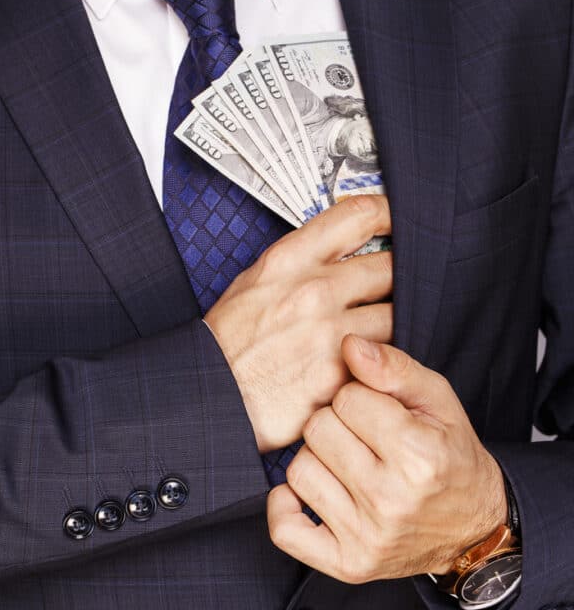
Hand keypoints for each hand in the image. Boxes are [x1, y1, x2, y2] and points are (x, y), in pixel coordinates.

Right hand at [203, 195, 392, 452]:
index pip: (359, 216)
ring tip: (380, 329)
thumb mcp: (249, 285)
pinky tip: (371, 362)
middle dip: (400, 273)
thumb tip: (331, 252)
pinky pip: (385, 358)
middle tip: (398, 283)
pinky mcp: (343, 372)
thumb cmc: (225, 345)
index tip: (398, 222)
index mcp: (288, 261)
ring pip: (397, 314)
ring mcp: (332, 332)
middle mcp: (314, 290)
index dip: (389, 215)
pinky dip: (383, 359)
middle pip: (391, 265)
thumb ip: (294, 265)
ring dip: (394, 321)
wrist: (210, 394)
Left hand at [267, 335, 508, 582]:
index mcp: (419, 455)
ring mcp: (367, 537)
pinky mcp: (347, 565)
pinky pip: (285, 529)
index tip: (378, 413)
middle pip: (317, 431)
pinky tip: (311, 492)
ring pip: (297, 470)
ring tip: (347, 465)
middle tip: (362, 439)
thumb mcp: (438, 402)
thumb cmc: (450, 457)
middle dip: (336, 426)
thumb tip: (349, 344)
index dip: (358, 399)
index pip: (346, 398)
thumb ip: (394, 368)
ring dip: (316, 461)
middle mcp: (391, 500)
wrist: (473, 529)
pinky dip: (286, 506)